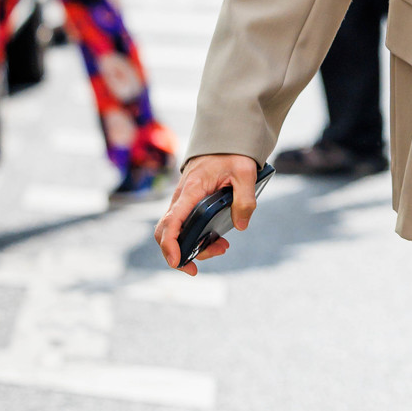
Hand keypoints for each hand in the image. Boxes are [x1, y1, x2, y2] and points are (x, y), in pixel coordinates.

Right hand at [155, 154, 257, 275]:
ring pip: (176, 233)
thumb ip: (245, 198)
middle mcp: (182, 198)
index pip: (172, 220)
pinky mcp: (190, 206)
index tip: (177, 261)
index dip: (170, 243)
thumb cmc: (233, 155)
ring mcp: (184, 203)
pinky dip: (197, 240)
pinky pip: (185, 227)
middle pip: (165, 232)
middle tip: (196, 269)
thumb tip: (241, 225)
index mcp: (191, 190)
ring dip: (194, 248)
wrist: (225, 142)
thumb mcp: (246, 172)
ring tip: (222, 248)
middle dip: (177, 254)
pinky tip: (218, 242)